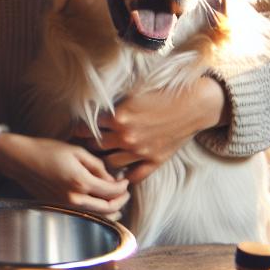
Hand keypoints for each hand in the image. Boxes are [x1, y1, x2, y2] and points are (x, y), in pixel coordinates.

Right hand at [0, 132, 129, 214]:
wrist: (20, 159)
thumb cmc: (46, 150)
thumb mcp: (76, 151)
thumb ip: (97, 165)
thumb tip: (111, 179)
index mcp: (81, 181)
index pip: (112, 192)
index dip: (123, 187)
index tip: (125, 181)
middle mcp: (75, 198)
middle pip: (108, 208)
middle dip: (121, 201)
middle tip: (125, 192)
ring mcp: (66, 205)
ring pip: (98, 216)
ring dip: (110, 210)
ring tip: (115, 200)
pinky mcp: (59, 207)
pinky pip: (84, 214)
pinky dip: (96, 212)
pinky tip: (98, 203)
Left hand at [72, 77, 227, 183]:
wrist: (194, 104)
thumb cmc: (161, 93)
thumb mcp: (131, 94)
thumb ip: (111, 106)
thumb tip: (90, 112)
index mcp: (117, 117)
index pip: (86, 128)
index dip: (78, 130)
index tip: (75, 131)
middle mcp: (126, 137)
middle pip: (94, 147)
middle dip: (87, 145)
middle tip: (82, 144)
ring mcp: (141, 152)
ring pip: (110, 163)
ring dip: (102, 160)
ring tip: (98, 157)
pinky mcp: (156, 161)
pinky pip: (134, 176)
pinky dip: (125, 176)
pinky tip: (120, 172)